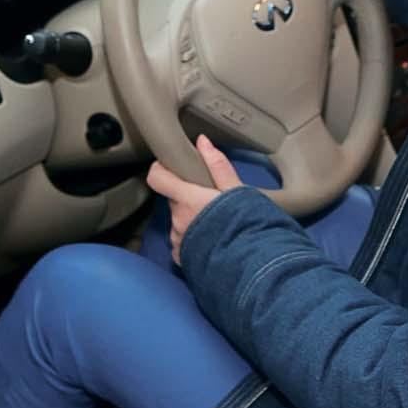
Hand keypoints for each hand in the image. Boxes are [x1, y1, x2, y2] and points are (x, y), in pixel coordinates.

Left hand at [146, 135, 243, 265]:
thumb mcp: (236, 190)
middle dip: (188, 196)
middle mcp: (178, 219)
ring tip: (216, 222)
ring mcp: (178, 239)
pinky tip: (212, 239)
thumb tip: (202, 141)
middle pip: (174, 198)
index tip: (171, 166)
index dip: (161, 169)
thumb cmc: (246, 225)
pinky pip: (182, 240)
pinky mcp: (182, 256)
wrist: (250, 265)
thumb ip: (217, 165)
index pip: (157, 177)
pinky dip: (193, 237)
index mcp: (188, 198)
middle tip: (211, 199)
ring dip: (191, 218)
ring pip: (179, 220)